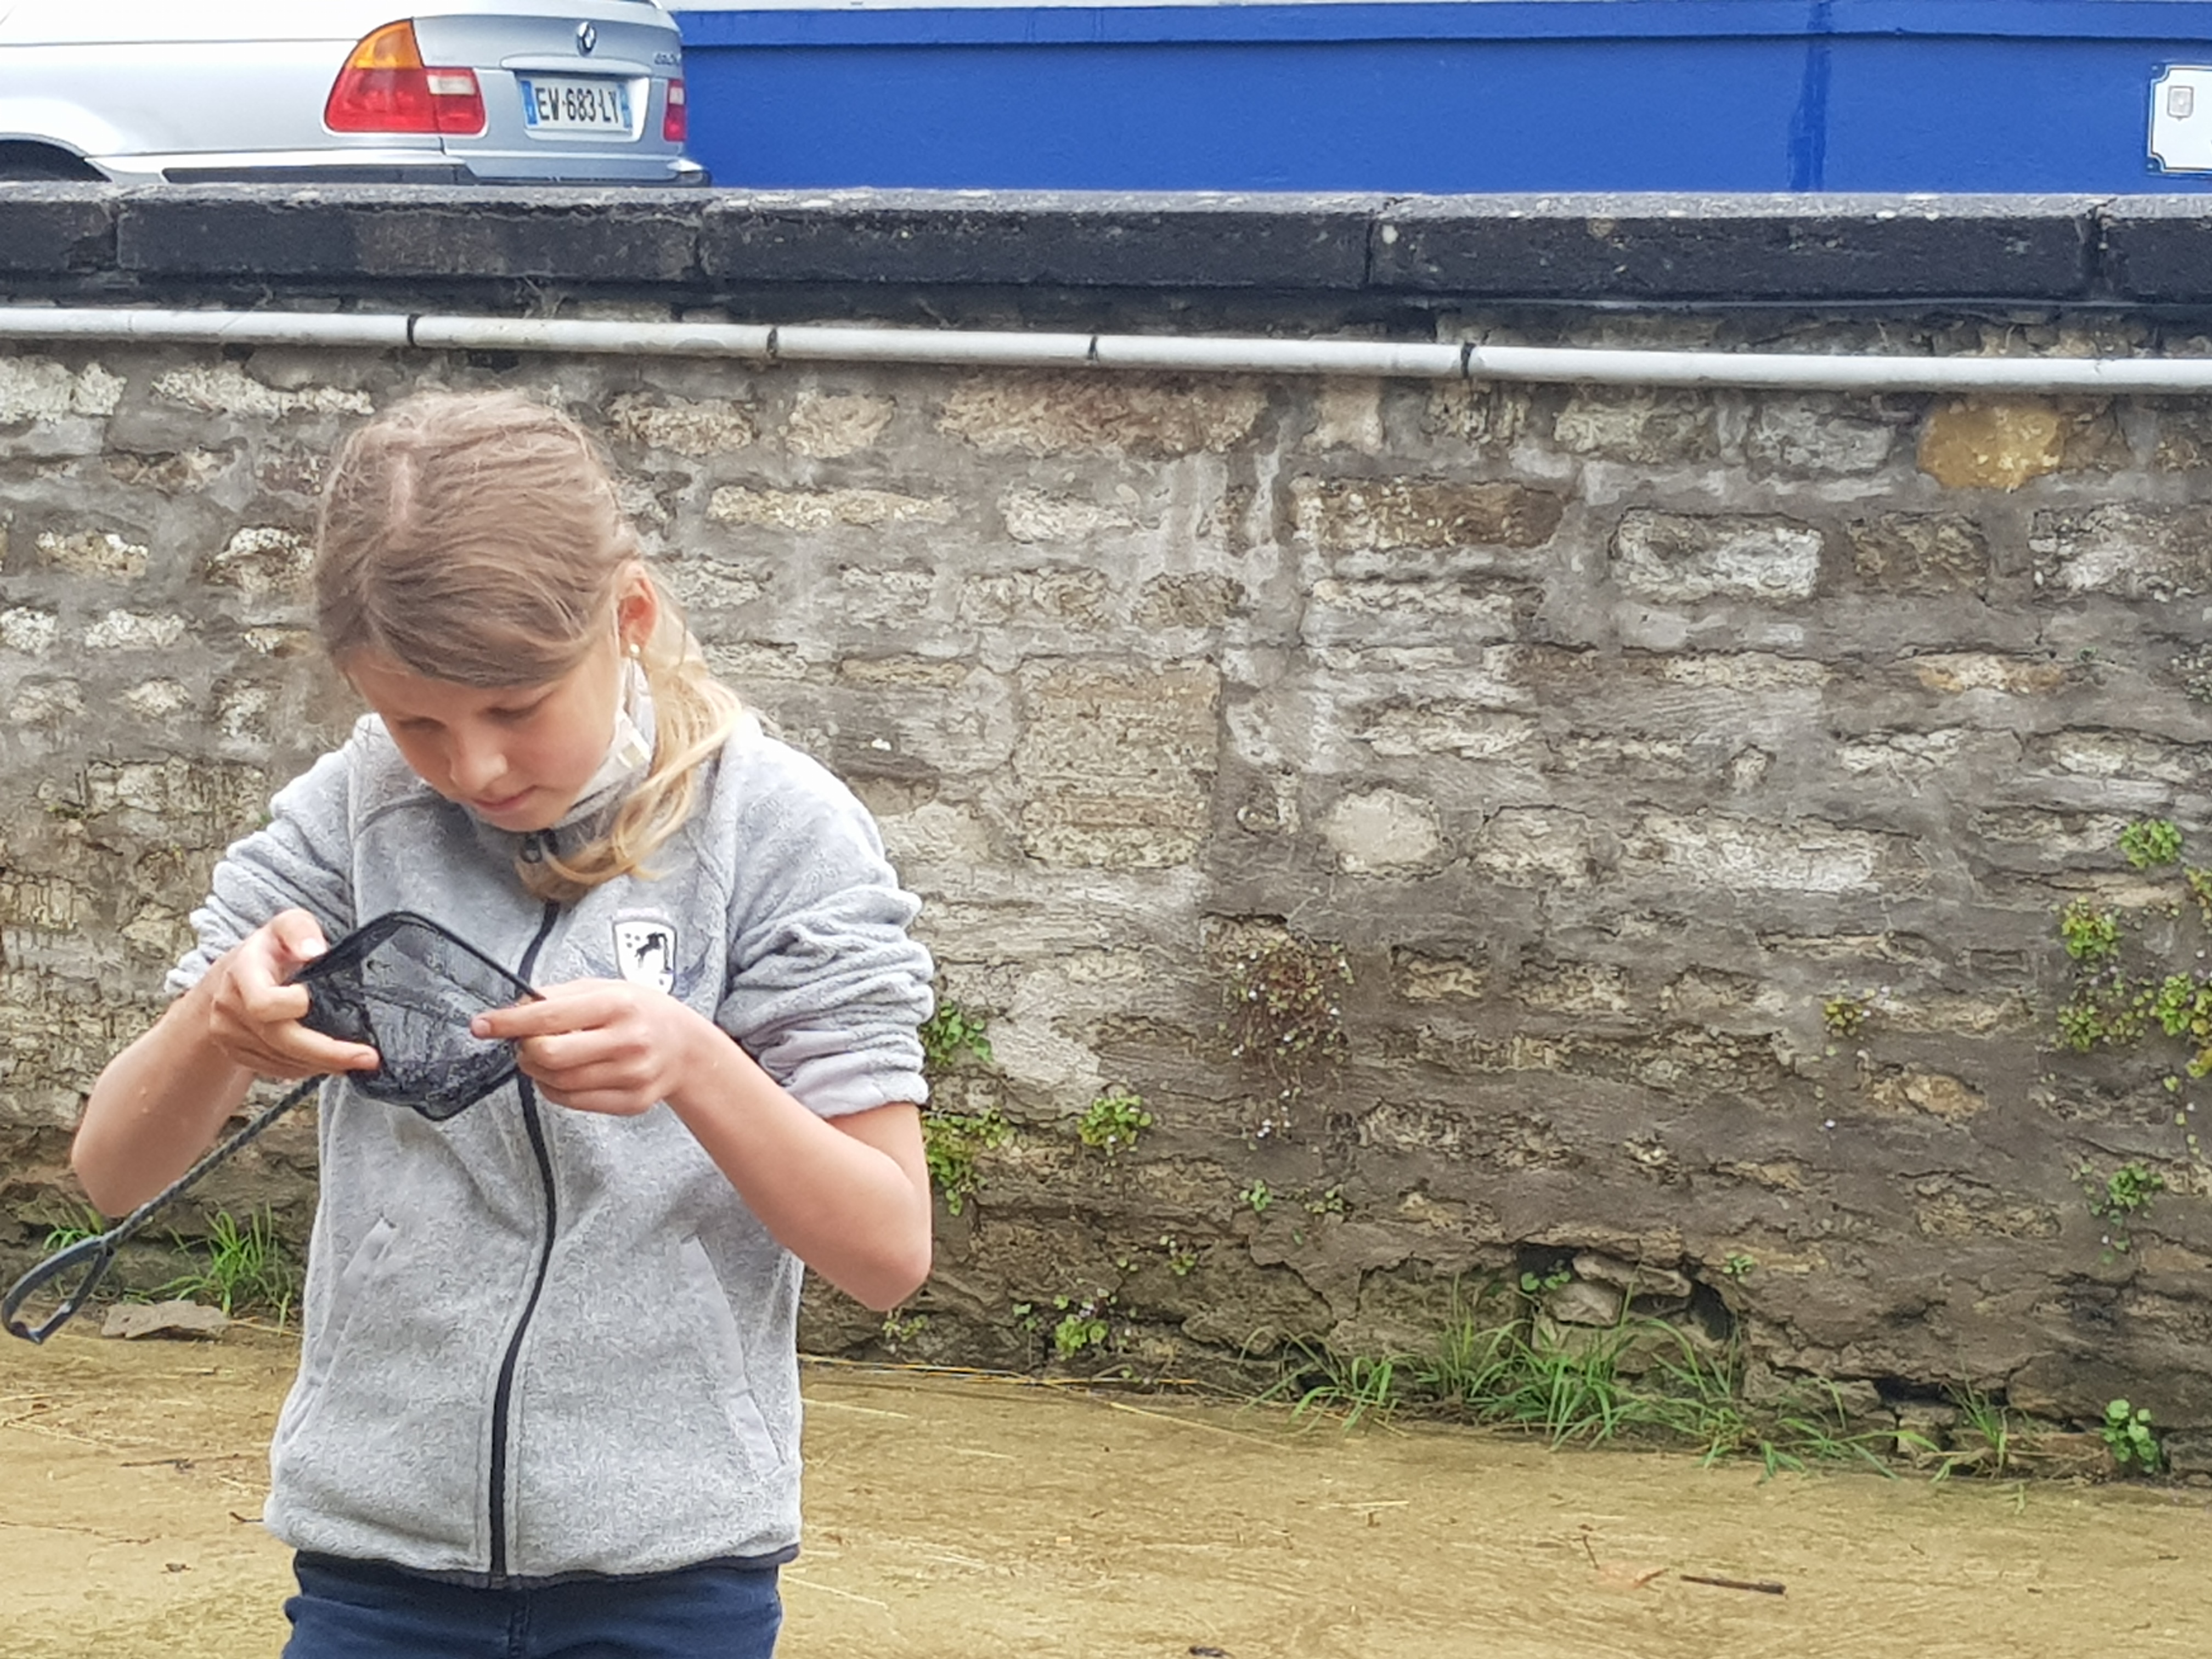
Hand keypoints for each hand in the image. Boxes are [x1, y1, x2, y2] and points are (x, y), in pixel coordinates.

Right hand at [201, 909, 380, 1080]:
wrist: (233, 976)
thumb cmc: (270, 948)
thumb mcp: (287, 924)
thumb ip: (300, 930)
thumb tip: (313, 950)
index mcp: (242, 972)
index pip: (263, 1002)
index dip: (294, 1006)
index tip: (316, 997)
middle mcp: (230, 1006)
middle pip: (280, 1039)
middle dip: (327, 1052)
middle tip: (368, 1058)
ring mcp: (230, 1033)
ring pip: (281, 1060)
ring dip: (322, 1063)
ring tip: (356, 1059)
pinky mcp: (237, 1053)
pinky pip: (277, 1069)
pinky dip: (307, 1067)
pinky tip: (328, 1060)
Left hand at [472, 979, 710, 1116]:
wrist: (687, 1048)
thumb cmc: (642, 1012)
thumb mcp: (608, 988)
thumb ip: (562, 995)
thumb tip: (515, 1007)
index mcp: (618, 1005)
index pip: (550, 1016)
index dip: (509, 1022)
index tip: (482, 1025)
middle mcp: (627, 1041)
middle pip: (549, 1054)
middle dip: (524, 1049)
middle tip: (524, 1042)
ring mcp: (630, 1075)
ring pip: (557, 1081)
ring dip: (537, 1069)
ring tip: (546, 1055)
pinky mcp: (630, 1102)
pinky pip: (571, 1101)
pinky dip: (554, 1088)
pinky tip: (562, 1074)